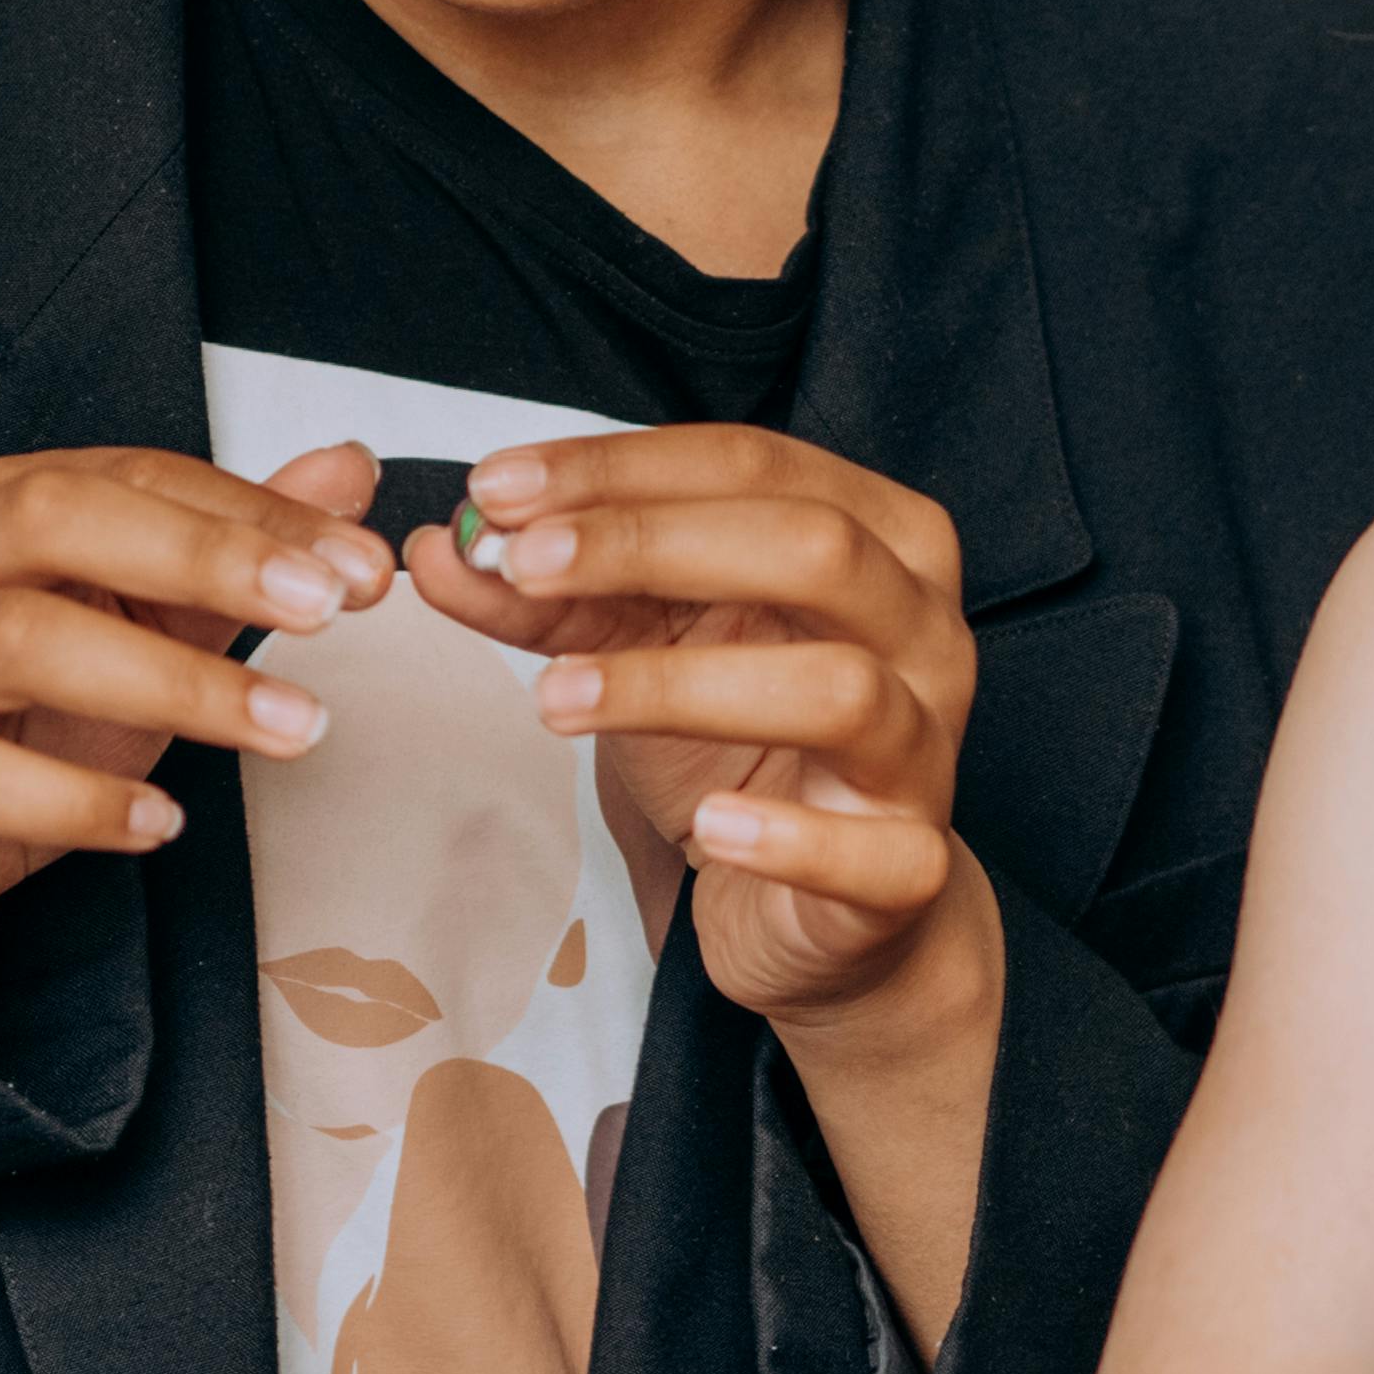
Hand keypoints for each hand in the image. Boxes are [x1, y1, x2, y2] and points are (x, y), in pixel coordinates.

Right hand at [0, 442, 393, 979]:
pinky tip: (162, 821)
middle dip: (202, 557)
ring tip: (283, 724)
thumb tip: (345, 472)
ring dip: (171, 683)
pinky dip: (76, 802)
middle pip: (57, 520)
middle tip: (323, 607)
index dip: (253, 513)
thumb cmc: (13, 724)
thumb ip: (232, 551)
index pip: (133, 477)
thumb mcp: (138, 629)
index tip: (360, 564)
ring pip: (20, 640)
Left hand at [412, 427, 980, 1025]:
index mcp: (876, 537)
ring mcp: (928, 746)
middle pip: (813, 547)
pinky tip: (710, 829)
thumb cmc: (743, 747)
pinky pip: (879, 852)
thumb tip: (445, 544)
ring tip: (556, 701)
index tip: (496, 487)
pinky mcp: (911, 866)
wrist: (825, 908)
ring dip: (682, 688)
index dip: (618, 469)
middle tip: (523, 564)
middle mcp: (922, 626)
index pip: (752, 465)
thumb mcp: (639, 646)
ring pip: (841, 689)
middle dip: (653, 543)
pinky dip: (790, 838)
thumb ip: (550, 595)